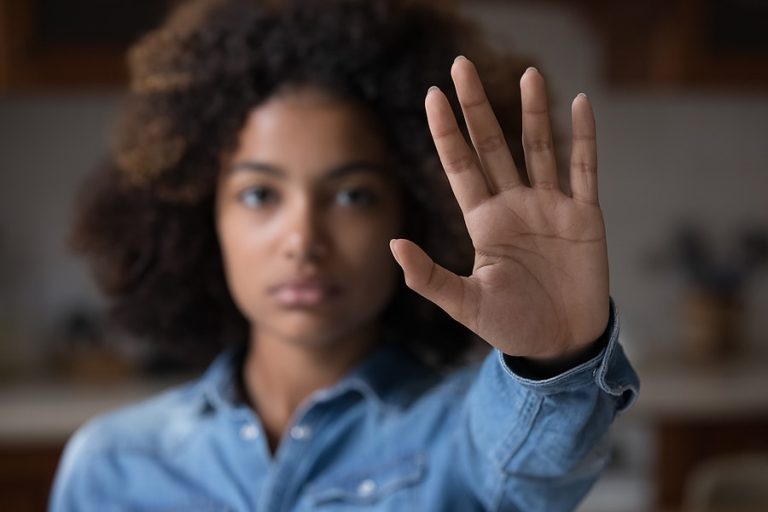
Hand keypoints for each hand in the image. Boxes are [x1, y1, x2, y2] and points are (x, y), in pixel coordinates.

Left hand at [390, 57, 608, 361]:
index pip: (461, 166)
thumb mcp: (465, 305)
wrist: (561, 345)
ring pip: (539, 147)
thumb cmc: (511, 327)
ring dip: (533, 111)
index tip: (432, 95)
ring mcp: (550, 206)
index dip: (447, 131)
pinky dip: (584, 137)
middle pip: (493, 145)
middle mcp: (514, 205)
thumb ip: (429, 276)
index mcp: (484, 222)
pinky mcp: (584, 215)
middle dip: (478, 107)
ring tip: (527, 73)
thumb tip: (392, 244)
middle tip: (462, 65)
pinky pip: (584, 168)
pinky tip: (579, 104)